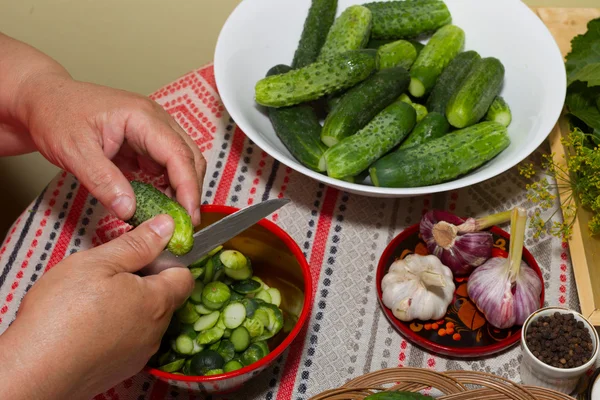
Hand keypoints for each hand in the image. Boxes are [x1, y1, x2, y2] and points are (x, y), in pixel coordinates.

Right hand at [0, 215, 193, 399]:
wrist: (34, 371)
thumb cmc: (62, 313)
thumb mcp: (99, 263)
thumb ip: (138, 244)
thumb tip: (166, 226)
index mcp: (157, 301)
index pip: (184, 276)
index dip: (166, 261)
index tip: (142, 254)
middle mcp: (156, 330)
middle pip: (165, 298)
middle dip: (145, 282)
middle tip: (110, 275)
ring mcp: (140, 353)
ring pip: (146, 320)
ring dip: (130, 306)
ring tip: (94, 300)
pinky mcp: (122, 369)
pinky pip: (130, 341)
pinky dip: (117, 329)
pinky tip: (89, 325)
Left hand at [20, 75, 205, 223]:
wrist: (42, 100)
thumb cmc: (56, 115)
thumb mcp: (74, 152)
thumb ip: (104, 181)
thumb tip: (129, 210)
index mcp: (142, 117)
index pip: (178, 154)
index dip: (188, 187)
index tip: (189, 216)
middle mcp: (155, 120)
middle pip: (189, 157)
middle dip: (191, 191)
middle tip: (184, 224)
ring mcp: (152, 130)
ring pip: (182, 162)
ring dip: (181, 189)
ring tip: (171, 216)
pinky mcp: (146, 142)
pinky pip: (166, 166)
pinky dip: (167, 186)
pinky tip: (158, 203)